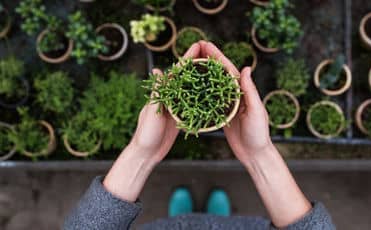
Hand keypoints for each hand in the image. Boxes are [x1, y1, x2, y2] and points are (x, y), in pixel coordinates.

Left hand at [127, 42, 201, 163]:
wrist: (146, 153)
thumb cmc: (146, 133)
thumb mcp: (152, 111)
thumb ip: (157, 93)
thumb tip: (158, 70)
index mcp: (162, 94)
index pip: (177, 72)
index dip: (188, 58)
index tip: (198, 46)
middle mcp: (169, 98)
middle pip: (186, 78)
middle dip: (197, 64)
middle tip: (210, 53)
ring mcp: (175, 108)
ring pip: (191, 90)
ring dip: (201, 80)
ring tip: (214, 71)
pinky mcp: (179, 118)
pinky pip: (192, 105)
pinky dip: (200, 99)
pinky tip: (210, 96)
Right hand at [199, 41, 273, 165]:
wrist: (254, 154)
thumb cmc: (259, 134)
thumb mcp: (256, 111)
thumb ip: (250, 91)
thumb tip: (245, 68)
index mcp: (243, 91)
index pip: (228, 69)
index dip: (217, 56)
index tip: (206, 45)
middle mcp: (235, 95)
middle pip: (218, 74)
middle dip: (207, 60)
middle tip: (194, 48)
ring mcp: (227, 105)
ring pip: (212, 85)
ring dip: (202, 74)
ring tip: (189, 64)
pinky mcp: (222, 115)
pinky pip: (209, 100)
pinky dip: (201, 93)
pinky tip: (191, 89)